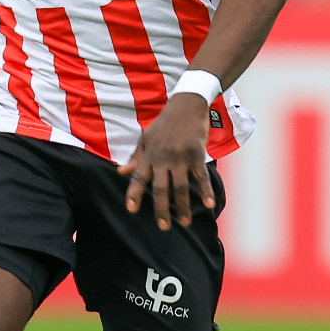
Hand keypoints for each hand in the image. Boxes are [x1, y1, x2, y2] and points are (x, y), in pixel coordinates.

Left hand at [118, 95, 214, 229]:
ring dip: (182, 206)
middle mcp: (163, 158)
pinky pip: (201, 176)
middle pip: (160, 188)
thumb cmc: (164, 123)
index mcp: (149, 155)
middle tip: (163, 227)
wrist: (186, 104)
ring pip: (180, 187)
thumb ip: (135, 157)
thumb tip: (120, 172)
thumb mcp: (146, 138)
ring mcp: (180, 157)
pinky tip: (209, 205)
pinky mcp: (197, 154)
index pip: (138, 178)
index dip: (134, 194)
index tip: (131, 210)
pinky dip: (206, 190)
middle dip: (161, 209)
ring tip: (184, 222)